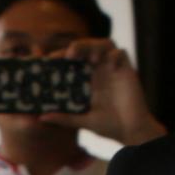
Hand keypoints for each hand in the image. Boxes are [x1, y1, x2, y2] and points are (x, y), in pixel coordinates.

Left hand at [38, 39, 165, 145]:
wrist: (132, 131)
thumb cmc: (109, 126)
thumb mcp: (84, 121)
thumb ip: (65, 118)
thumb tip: (41, 117)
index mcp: (86, 79)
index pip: (72, 59)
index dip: (60, 55)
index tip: (49, 60)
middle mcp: (99, 71)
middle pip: (87, 47)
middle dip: (78, 46)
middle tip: (70, 55)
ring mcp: (113, 69)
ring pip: (104, 44)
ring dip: (95, 46)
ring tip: (92, 59)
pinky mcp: (127, 70)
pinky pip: (121, 53)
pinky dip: (115, 55)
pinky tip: (111, 66)